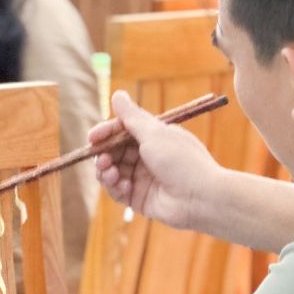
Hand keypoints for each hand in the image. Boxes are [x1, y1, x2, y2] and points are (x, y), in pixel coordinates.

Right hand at [93, 90, 221, 230]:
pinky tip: (122, 185)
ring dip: (106, 172)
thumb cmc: (181, 160)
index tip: (92, 136)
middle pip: (113, 153)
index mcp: (153, 138)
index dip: (106, 133)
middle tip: (101, 159)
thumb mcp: (154, 133)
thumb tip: (117, 94)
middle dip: (103, 155)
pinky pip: (118, 191)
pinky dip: (115, 187)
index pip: (122, 132)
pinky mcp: (140, 199)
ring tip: (110, 173)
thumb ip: (132, 116)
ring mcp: (143, 179)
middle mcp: (147, 157)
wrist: (201, 197)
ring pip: (112, 172)